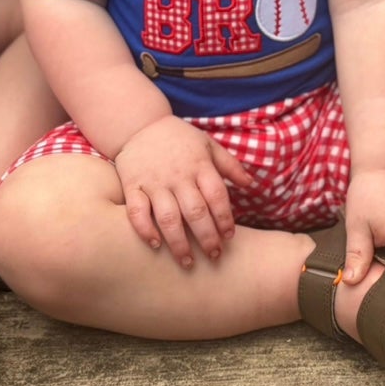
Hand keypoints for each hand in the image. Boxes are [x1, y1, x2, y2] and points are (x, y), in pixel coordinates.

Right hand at [113, 117, 255, 266]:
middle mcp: (178, 176)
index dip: (224, 219)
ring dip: (179, 242)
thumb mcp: (207, 144)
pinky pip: (137, 211)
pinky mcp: (133, 186)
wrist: (139, 123)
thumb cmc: (179, 138)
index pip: (217, 196)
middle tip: (214, 256)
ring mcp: (154, 182)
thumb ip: (229, 165)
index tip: (229, 237)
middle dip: (207, 237)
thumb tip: (251, 183)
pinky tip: (155, 245)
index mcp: (199, 165)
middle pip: (195, 211)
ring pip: (168, 217)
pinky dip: (145, 230)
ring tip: (187, 262)